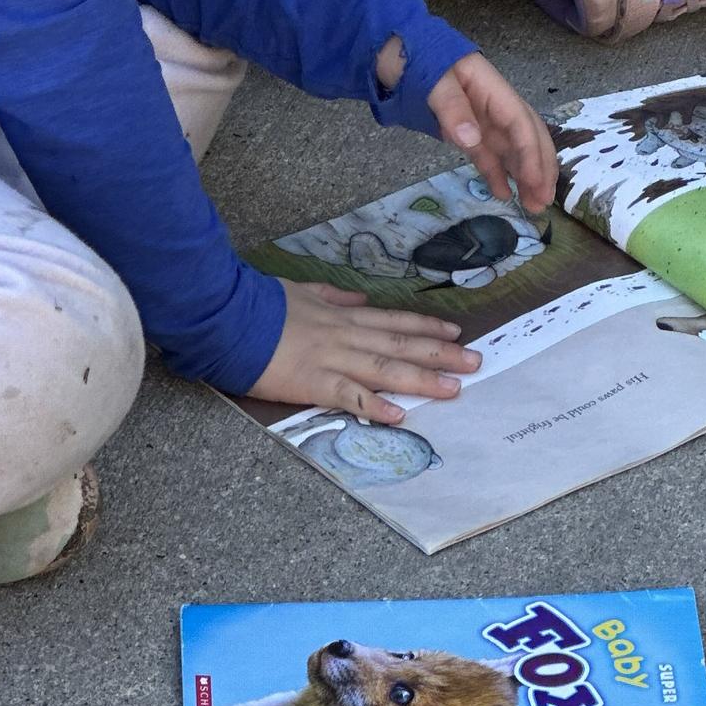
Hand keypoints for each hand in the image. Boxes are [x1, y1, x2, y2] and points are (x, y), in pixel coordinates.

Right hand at [247, 281, 479, 420]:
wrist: (228, 316)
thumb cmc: (261, 304)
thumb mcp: (303, 290)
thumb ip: (333, 296)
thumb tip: (360, 300)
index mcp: (343, 316)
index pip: (394, 322)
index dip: (427, 326)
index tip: (455, 331)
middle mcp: (346, 335)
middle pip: (401, 345)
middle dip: (441, 354)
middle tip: (476, 361)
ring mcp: (332, 359)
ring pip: (386, 369)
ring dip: (423, 379)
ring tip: (456, 387)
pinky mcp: (312, 382)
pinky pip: (350, 396)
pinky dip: (376, 405)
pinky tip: (401, 415)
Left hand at [426, 52, 558, 212]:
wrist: (401, 55)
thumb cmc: (422, 61)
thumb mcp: (435, 80)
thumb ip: (452, 108)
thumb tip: (472, 139)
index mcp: (493, 90)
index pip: (520, 123)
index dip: (530, 153)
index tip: (533, 182)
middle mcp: (496, 106)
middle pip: (528, 136)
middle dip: (541, 167)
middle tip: (544, 200)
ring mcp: (483, 119)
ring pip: (513, 149)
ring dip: (526, 175)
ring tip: (533, 205)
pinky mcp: (469, 131)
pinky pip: (488, 154)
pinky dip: (498, 173)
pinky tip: (503, 194)